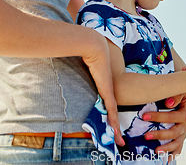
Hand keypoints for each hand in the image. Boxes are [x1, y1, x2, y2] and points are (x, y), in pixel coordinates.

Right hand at [82, 32, 123, 146]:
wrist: (95, 45)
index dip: (108, 111)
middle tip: (118, 137)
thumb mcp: (81, 60)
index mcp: (102, 82)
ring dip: (115, 127)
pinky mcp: (107, 91)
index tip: (110, 119)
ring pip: (113, 113)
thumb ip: (76, 62)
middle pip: (111, 109)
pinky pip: (111, 110)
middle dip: (114, 124)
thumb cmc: (87, 50)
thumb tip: (66, 58)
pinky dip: (113, 121)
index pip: (106, 99)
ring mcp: (109, 89)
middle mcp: (107, 87)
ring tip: (119, 139)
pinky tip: (116, 131)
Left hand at [142, 92, 185, 161]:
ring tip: (156, 150)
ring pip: (176, 143)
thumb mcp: (181, 90)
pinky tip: (166, 159)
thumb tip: (168, 103)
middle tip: (146, 136)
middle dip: (159, 135)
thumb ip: (176, 96)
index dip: (158, 117)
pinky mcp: (182, 136)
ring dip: (166, 148)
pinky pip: (179, 147)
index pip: (172, 117)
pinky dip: (173, 154)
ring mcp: (184, 132)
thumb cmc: (183, 93)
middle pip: (174, 133)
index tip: (145, 116)